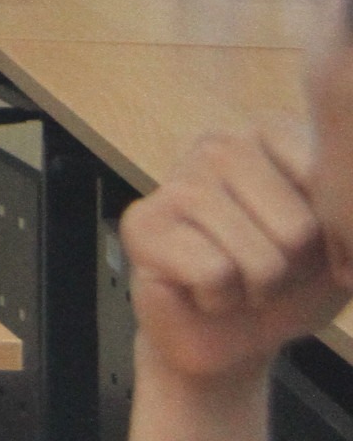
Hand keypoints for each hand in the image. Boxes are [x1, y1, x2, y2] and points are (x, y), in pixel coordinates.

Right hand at [121, 115, 347, 432]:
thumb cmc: (290, 286)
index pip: (328, 185)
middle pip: (298, 229)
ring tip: (237, 280)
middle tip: (266, 269)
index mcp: (269, 136)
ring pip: (258, 257)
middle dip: (293, 270)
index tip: (310, 247)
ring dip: (259, 290)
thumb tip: (339, 217)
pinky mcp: (142, 224)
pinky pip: (213, 273)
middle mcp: (218, 145)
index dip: (333, 240)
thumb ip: (349, 219)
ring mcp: (175, 180)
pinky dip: (221, 299)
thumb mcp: (342, 248)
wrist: (230, 337)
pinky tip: (203, 289)